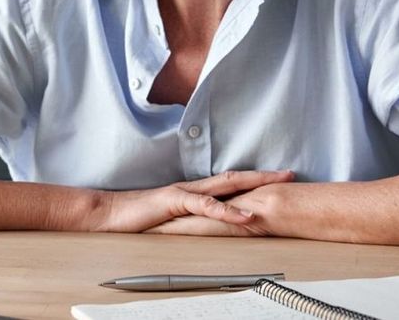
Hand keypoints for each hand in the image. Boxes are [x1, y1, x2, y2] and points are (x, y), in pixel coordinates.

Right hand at [143, 182, 285, 236]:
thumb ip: (189, 218)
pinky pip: (205, 205)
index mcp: (193, 192)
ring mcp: (184, 193)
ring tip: (276, 189)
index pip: (229, 182)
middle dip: (263, 176)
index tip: (277, 179)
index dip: (254, 180)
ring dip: (253, 187)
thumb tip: (209, 224)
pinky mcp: (174, 202)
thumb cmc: (137, 217)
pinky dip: (228, 210)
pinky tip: (245, 215)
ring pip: (225, 186)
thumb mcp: (170, 218)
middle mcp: (192, 188)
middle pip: (234, 177)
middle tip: (289, 175)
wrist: (109, 213)